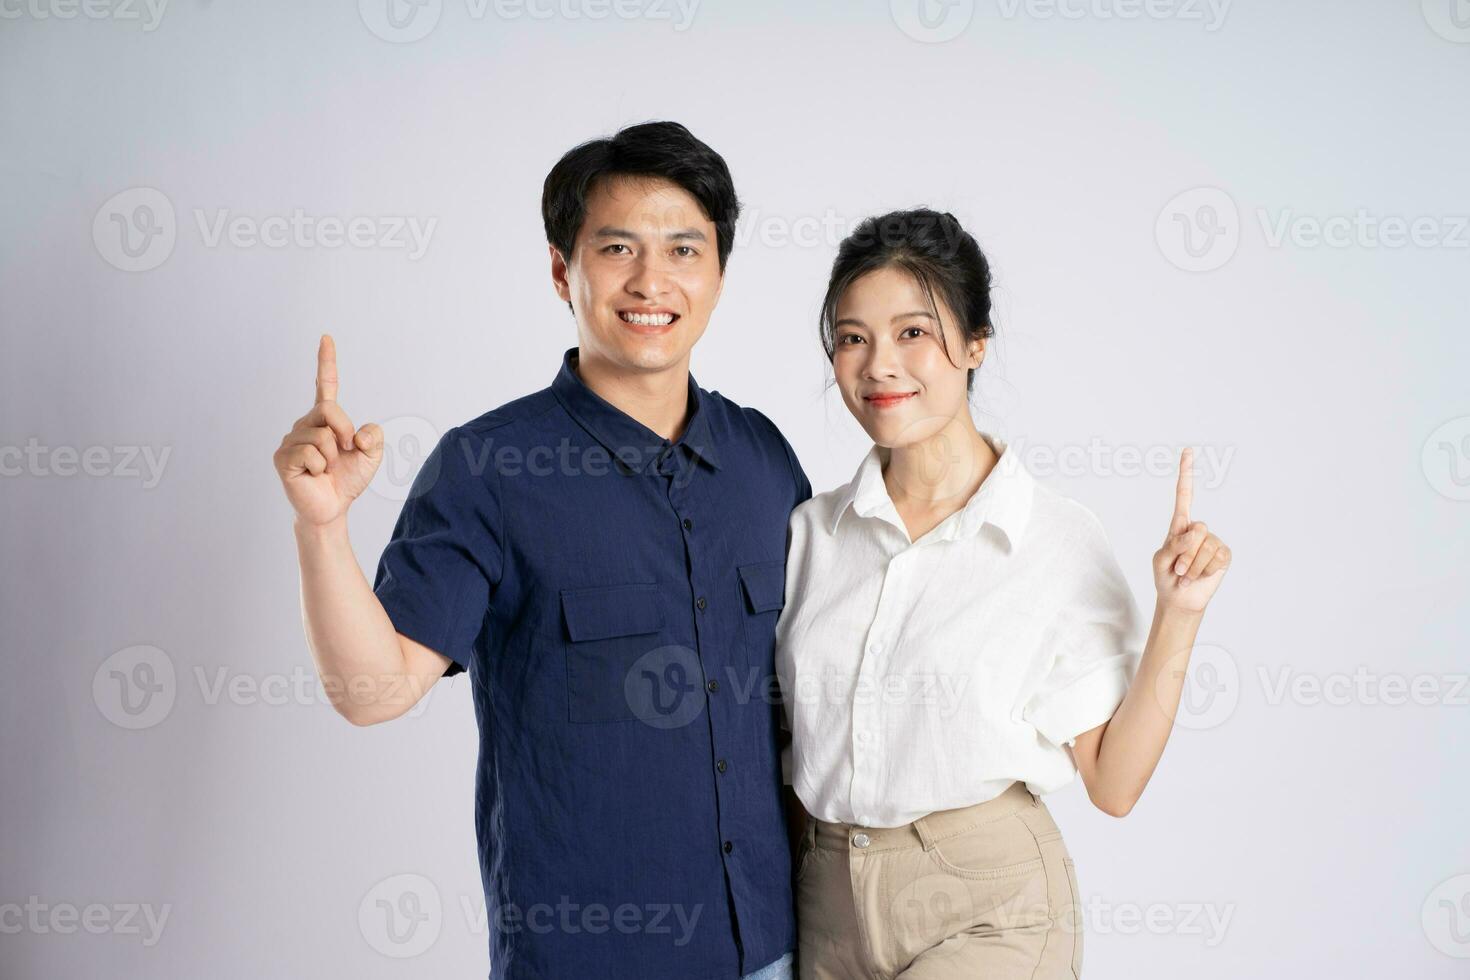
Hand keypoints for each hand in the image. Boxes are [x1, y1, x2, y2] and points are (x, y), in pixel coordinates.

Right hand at [272, 335, 383, 526]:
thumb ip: (375, 437)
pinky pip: (310, 454)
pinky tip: (314, 475)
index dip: (326, 361)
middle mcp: (304, 424)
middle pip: (330, 410)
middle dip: (346, 432)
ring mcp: (291, 439)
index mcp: (325, 419)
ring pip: (322, 436)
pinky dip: (320, 467)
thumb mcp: (372, 455)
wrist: (333, 508)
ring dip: (333, 457)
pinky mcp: (282, 457)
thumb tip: (359, 433)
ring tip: (325, 468)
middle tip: (346, 452)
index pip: (325, 384)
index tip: (326, 338)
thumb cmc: (348, 479)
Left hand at [1152, 447, 1230, 612]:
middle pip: (1197, 530)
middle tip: (1178, 569)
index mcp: (1179, 525)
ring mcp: (1212, 541)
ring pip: (1206, 547)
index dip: (1186, 474)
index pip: (1184, 495)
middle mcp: (1198, 530)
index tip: (1188, 451)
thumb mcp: (1161, 560)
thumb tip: (1197, 532)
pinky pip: (1216, 558)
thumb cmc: (1166, 576)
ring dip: (1193, 566)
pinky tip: (1199, 577)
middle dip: (1185, 554)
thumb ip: (1175, 544)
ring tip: (1186, 575)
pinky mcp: (1223, 555)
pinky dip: (1204, 571)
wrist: (1180, 599)